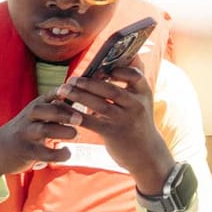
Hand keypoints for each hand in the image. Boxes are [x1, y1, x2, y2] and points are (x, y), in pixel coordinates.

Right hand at [0, 95, 79, 185]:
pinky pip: (44, 152)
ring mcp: (26, 134)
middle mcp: (29, 118)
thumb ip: (55, 109)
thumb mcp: (36, 116)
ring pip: (44, 129)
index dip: (68, 94)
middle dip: (64, 113)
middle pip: (46, 110)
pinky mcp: (26, 151)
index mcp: (35, 106)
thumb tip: (85, 103)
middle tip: (80, 119)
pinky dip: (58, 153)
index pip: (52, 95)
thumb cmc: (24, 131)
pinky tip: (67, 152)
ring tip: (76, 135)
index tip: (84, 95)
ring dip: (62, 131)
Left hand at [60, 67, 175, 194]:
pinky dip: (75, 115)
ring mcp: (125, 119)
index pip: (134, 74)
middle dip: (88, 82)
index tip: (100, 67)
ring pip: (98, 104)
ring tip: (63, 90)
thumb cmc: (139, 123)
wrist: (147, 154)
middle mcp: (136, 105)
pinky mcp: (113, 133)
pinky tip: (63, 111)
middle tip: (72, 79)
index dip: (118, 69)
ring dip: (78, 96)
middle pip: (110, 89)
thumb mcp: (143, 102)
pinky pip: (90, 121)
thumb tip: (125, 57)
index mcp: (144, 93)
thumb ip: (133, 83)